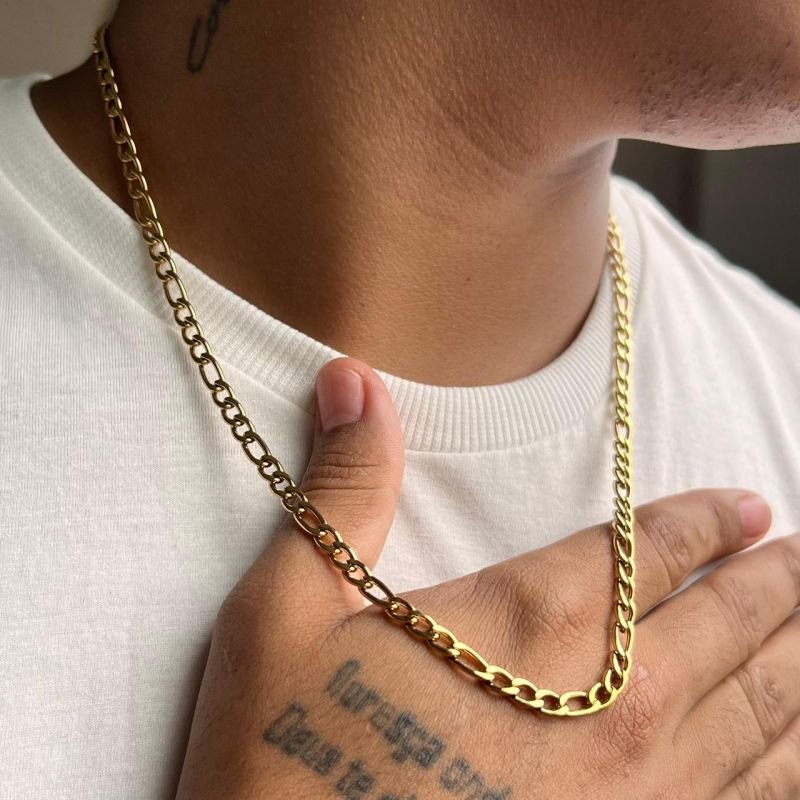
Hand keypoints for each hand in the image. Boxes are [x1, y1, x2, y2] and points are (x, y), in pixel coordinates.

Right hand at [175, 357, 799, 799]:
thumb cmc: (280, 765)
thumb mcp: (285, 614)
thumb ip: (342, 491)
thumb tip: (350, 379)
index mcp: (525, 625)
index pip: (641, 551)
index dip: (701, 522)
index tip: (746, 507)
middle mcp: (606, 707)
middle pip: (720, 625)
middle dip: (771, 584)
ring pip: (758, 714)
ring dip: (797, 660)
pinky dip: (786, 768)